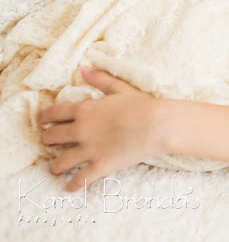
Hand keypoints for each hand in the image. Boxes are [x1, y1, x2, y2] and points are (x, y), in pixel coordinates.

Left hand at [35, 67, 165, 191]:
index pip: (54, 113)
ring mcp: (90, 150)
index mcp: (85, 110)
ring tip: (54, 168)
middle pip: (51, 137)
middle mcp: (81, 130)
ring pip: (60, 162)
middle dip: (47, 139)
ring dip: (54, 166)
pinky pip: (80, 179)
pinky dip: (73, 185)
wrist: (159, 125)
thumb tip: (83, 69)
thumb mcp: (121, 88)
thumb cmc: (143, 105)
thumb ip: (101, 79)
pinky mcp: (101, 166)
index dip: (43, 117)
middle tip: (48, 142)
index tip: (40, 120)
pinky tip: (70, 187)